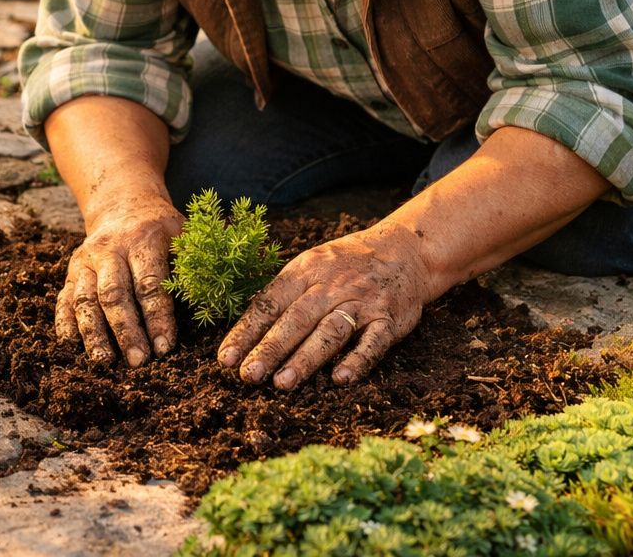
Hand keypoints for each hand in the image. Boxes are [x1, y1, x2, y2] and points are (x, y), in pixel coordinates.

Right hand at [55, 199, 181, 366]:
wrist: (123, 205)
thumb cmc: (162, 229)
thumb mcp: (183, 234)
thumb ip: (195, 263)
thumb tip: (222, 295)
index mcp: (143, 240)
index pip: (150, 284)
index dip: (157, 318)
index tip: (165, 348)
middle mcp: (110, 249)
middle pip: (114, 294)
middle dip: (126, 331)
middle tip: (138, 362)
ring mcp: (86, 261)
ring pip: (85, 299)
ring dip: (94, 333)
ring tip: (104, 362)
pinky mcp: (71, 272)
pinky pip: (64, 300)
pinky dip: (65, 324)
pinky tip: (71, 347)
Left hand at [217, 223, 435, 389]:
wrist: (405, 250)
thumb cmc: (347, 263)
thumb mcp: (312, 263)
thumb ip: (284, 292)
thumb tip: (246, 331)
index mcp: (307, 269)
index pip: (271, 302)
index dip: (247, 331)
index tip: (226, 359)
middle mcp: (333, 285)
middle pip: (297, 319)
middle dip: (270, 348)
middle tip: (248, 376)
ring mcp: (362, 302)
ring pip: (330, 331)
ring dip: (306, 358)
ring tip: (282, 383)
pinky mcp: (389, 319)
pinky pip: (373, 342)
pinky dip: (357, 360)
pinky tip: (340, 379)